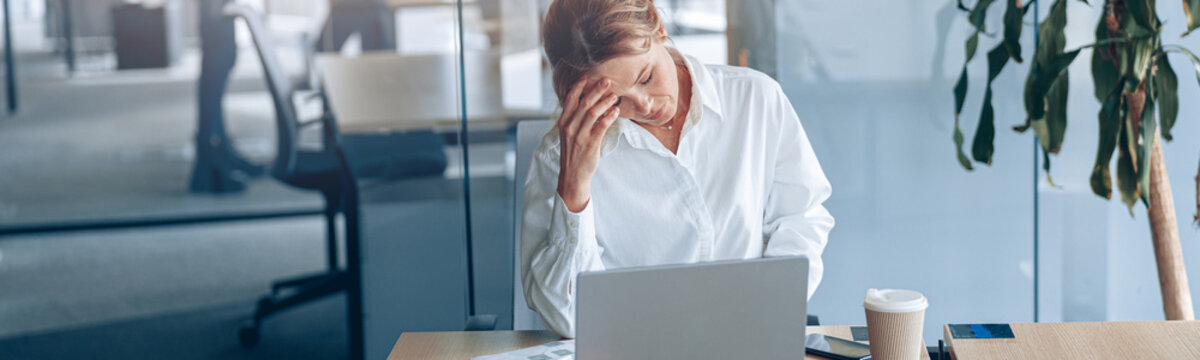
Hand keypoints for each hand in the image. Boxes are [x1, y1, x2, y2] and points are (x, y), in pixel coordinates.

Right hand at [556, 76, 620, 211]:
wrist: (572, 175)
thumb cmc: (573, 153)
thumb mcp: (568, 134)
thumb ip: (574, 119)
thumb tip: (586, 104)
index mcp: (563, 122)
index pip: (569, 100)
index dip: (578, 87)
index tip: (587, 77)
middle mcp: (569, 127)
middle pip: (584, 103)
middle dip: (596, 90)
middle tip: (607, 81)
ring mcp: (579, 135)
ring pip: (593, 112)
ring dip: (605, 102)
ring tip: (615, 96)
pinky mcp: (590, 144)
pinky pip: (601, 126)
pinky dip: (610, 116)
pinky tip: (616, 111)